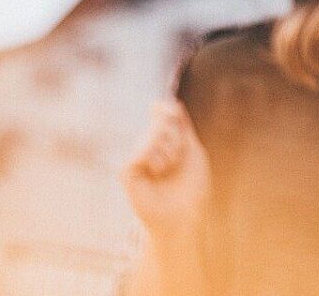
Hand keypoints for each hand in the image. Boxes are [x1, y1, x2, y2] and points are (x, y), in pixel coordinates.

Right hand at [122, 99, 211, 239]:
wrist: (184, 215)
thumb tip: (174, 103)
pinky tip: (155, 173)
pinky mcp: (126, 171)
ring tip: (167, 171)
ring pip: (152, 136)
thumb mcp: (192, 151)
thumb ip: (183, 127)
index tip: (172, 111)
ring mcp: (135, 158)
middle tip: (176, 161)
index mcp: (163, 140)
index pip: (160, 113)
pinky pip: (139, 152)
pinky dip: (153, 160)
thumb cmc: (191, 186)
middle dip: (176, 140)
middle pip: (161, 123)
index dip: (166, 109)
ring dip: (169, 154)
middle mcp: (147, 146)